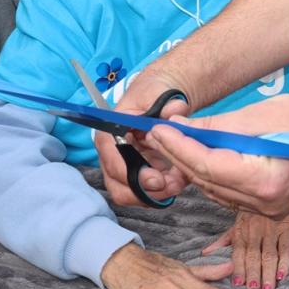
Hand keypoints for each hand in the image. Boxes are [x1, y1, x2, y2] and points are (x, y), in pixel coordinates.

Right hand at [97, 67, 193, 206]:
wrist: (163, 99)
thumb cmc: (155, 93)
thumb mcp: (161, 93)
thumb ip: (169, 103)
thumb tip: (174, 111)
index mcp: (111, 130)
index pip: (110, 155)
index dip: (128, 171)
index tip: (154, 178)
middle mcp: (113, 152)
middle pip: (117, 182)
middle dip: (143, 190)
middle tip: (169, 185)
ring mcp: (125, 166)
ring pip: (130, 193)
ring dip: (154, 194)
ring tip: (178, 183)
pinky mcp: (139, 175)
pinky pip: (144, 193)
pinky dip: (161, 193)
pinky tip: (178, 181)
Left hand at [146, 93, 288, 216]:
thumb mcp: (257, 116)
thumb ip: (216, 126)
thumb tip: (179, 126)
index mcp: (264, 181)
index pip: (208, 166)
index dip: (179, 147)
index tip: (159, 129)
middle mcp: (265, 203)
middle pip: (208, 181)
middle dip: (179, 155)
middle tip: (158, 133)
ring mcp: (268, 209)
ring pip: (215, 190)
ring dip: (193, 166)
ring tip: (172, 142)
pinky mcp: (268, 206)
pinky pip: (228, 194)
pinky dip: (211, 176)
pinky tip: (199, 157)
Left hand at [204, 210, 288, 288]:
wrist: (270, 197)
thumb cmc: (250, 217)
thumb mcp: (235, 227)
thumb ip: (221, 242)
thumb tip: (204, 253)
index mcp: (241, 232)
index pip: (239, 253)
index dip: (238, 268)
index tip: (238, 284)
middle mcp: (256, 232)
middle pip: (254, 255)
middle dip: (253, 273)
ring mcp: (272, 231)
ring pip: (270, 254)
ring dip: (268, 272)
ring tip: (267, 288)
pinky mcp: (286, 229)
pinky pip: (285, 248)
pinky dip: (284, 262)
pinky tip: (281, 275)